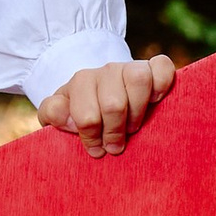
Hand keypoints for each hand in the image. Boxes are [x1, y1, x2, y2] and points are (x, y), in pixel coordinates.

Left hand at [36, 54, 177, 156]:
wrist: (103, 95)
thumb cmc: (81, 111)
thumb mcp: (59, 114)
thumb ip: (53, 113)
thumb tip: (66, 114)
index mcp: (80, 82)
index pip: (86, 116)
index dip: (92, 138)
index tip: (96, 149)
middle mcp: (105, 71)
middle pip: (113, 104)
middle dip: (114, 131)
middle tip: (115, 145)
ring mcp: (130, 67)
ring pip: (138, 79)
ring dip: (137, 111)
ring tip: (133, 127)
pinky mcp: (152, 67)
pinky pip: (162, 66)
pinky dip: (162, 84)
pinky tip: (155, 101)